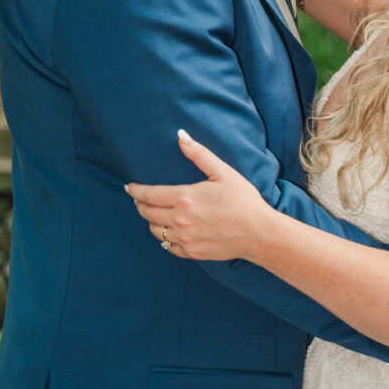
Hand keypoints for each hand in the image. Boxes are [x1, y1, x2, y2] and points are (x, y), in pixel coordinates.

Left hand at [125, 131, 270, 260]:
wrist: (258, 233)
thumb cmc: (243, 200)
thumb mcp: (223, 172)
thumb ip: (199, 154)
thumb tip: (180, 135)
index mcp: (184, 198)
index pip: (148, 195)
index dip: (136, 191)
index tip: (130, 187)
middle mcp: (180, 221)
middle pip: (147, 213)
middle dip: (140, 205)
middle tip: (139, 199)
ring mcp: (185, 239)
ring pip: (155, 231)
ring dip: (150, 221)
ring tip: (153, 213)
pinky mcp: (192, 252)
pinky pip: (168, 247)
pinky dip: (164, 238)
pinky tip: (168, 231)